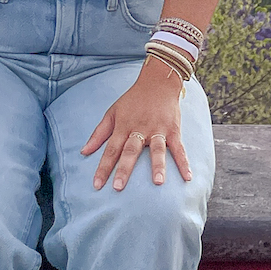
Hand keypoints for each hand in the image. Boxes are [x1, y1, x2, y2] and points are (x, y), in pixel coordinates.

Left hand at [80, 61, 191, 190]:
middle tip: (118, 187)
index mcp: (123, 127)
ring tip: (158, 182)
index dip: (103, 168)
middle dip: (124, 169)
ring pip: (157, 150)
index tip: (96, 185)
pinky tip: (187, 176)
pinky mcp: (173, 130)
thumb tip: (83, 152)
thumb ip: (98, 133)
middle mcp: (140, 129)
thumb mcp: (112, 113)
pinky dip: (183, 162)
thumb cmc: (132, 100)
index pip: (110, 150)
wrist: (158, 82)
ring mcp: (158, 130)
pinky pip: (179, 148)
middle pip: (131, 151)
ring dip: (158, 166)